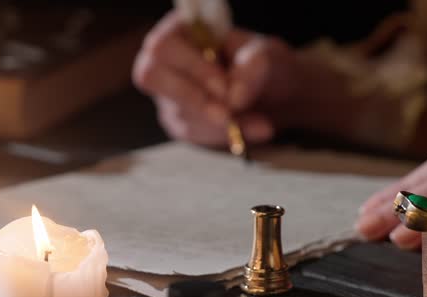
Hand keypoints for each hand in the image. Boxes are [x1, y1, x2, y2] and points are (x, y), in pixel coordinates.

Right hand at [132, 12, 299, 146]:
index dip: (190, 67)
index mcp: (182, 30)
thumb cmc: (264, 62)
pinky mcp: (181, 121)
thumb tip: (234, 96)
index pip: (163, 47)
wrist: (276, 92)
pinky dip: (226, 134)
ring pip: (176, 112)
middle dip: (192, 99)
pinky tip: (254, 129)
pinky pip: (193, 133)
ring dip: (219, 123)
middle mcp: (166, 60)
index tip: (224, 86)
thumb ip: (253, 67)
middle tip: (227, 115)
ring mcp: (169, 94)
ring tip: (258, 122)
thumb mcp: (268, 55)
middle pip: (150, 77)